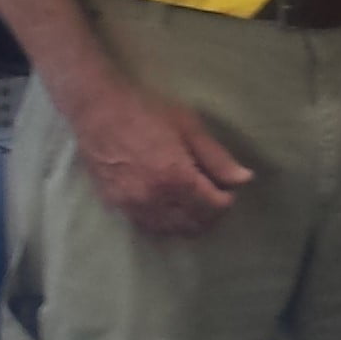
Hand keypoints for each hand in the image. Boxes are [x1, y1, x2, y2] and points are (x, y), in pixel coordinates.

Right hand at [68, 80, 251, 236]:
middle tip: (213, 193)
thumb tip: (244, 180)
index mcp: (176, 179)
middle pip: (195, 224)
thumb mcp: (190, 128)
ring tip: (194, 199)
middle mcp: (154, 199)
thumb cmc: (147, 111)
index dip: (227, 198)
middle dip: (211, 212)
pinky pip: (148, 226)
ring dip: (189, 220)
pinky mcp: (115, 205)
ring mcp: (132, 205)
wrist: (96, 109)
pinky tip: (170, 204)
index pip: (214, 208)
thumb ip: (218, 158)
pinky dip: (165, 222)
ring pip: (171, 230)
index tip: (227, 186)